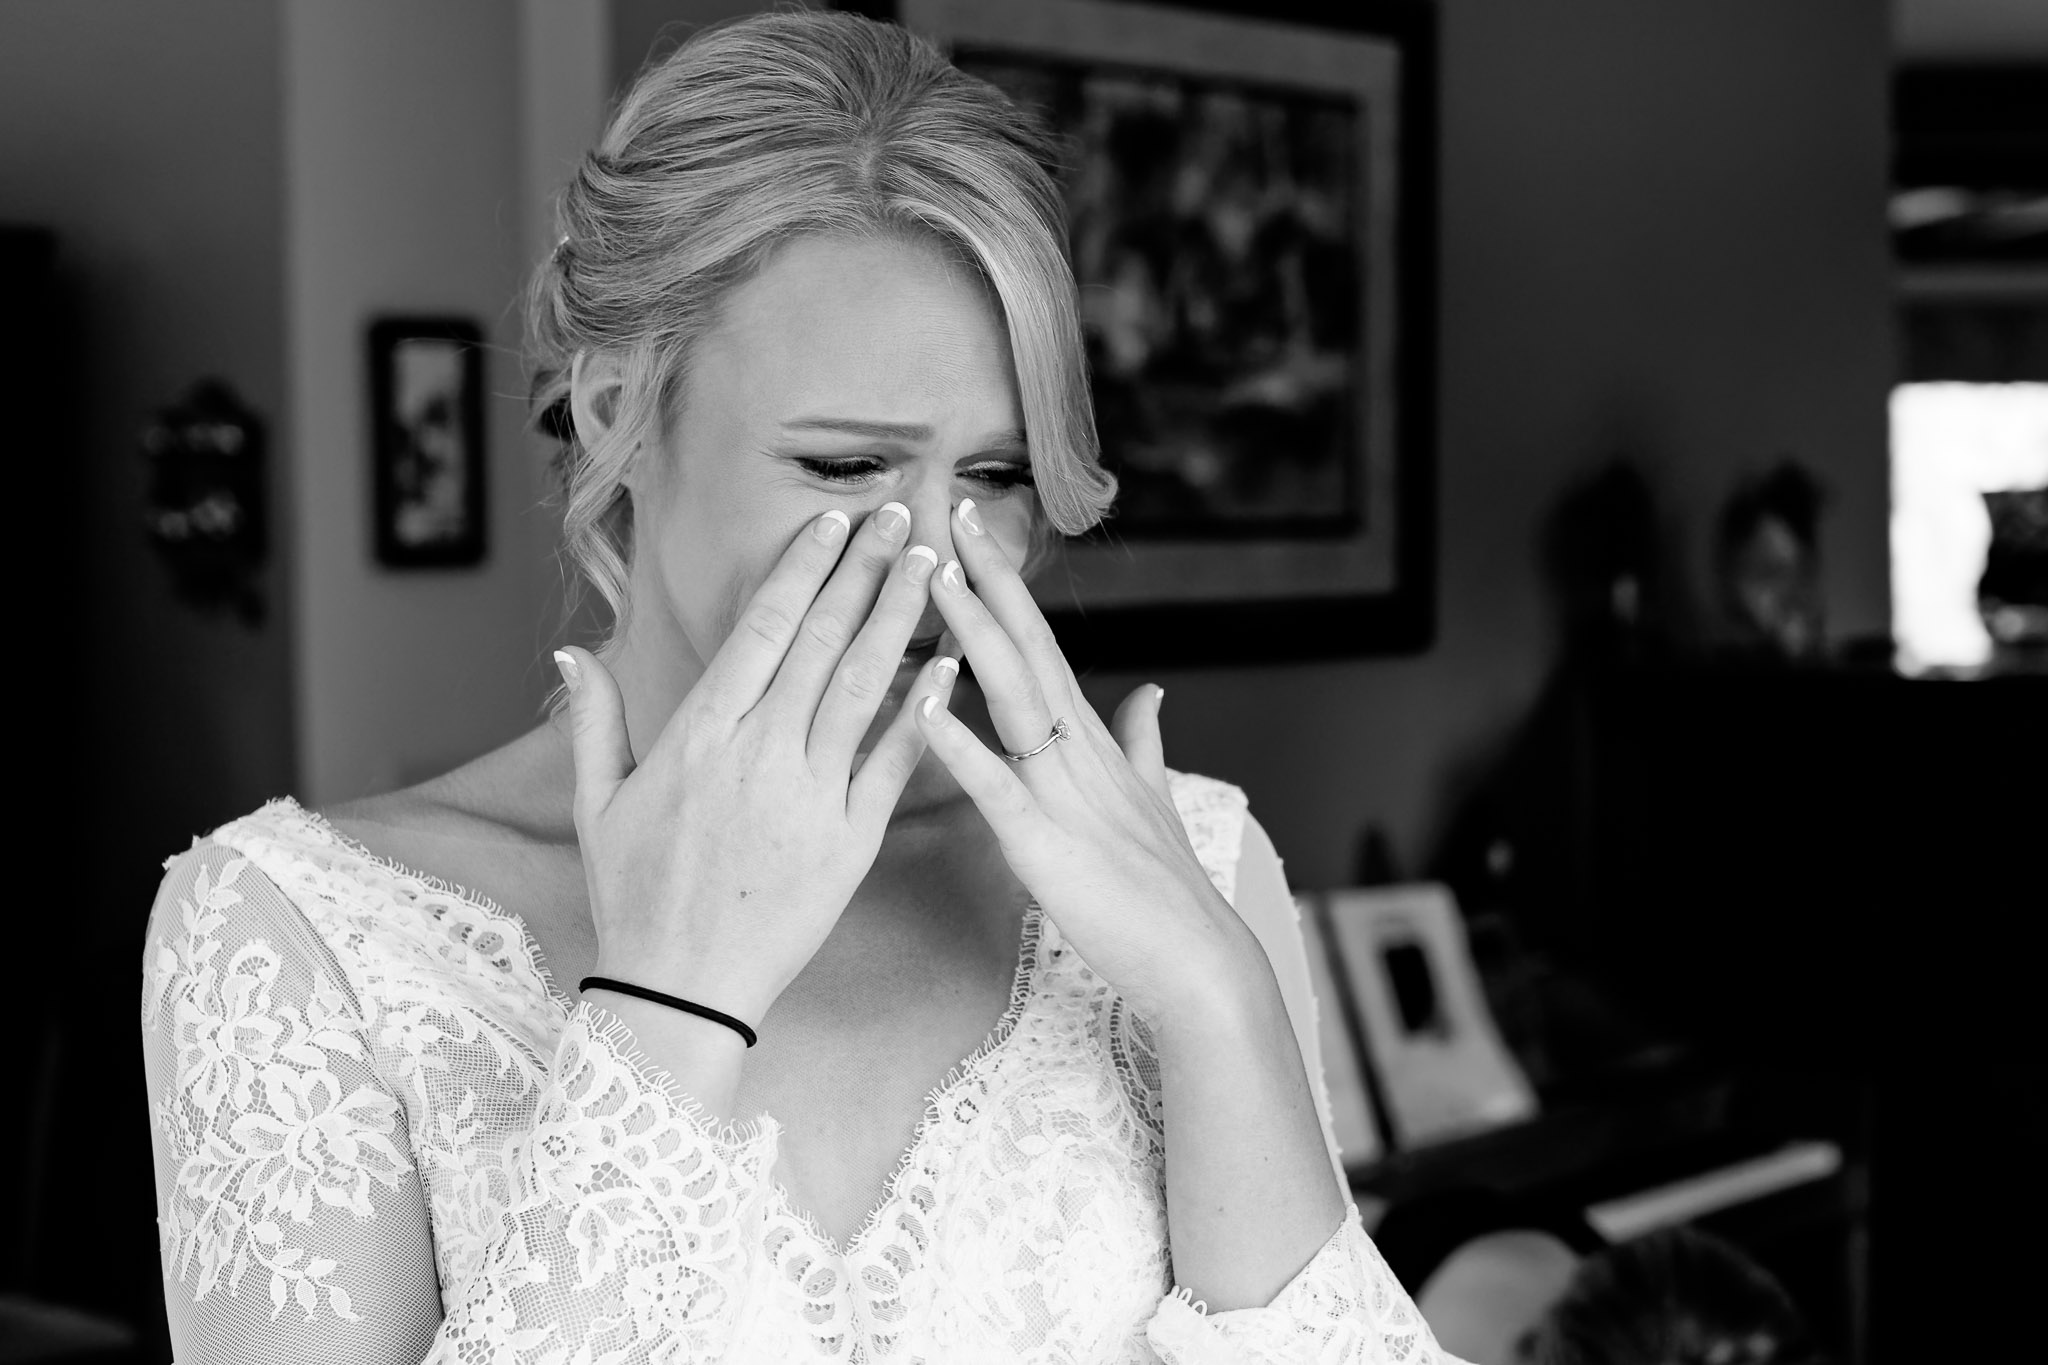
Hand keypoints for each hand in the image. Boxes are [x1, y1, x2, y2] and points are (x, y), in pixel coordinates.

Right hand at [555, 503, 954, 1026]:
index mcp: (700, 736)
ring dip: (901, 619)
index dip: (804, 568)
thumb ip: (597, 722)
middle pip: (823, 640)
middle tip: (899, 513)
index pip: (762, 628)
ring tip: (931, 565)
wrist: (682, 991)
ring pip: (864, 687)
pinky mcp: (851, 842)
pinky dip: (922, 711)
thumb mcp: (599, 806)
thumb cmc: (636, 897)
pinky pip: (893, 763)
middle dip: (864, 570)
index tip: (833, 520)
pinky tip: (948, 665)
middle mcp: (760, 754)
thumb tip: (573, 651)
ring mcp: (811, 796)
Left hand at [915, 499, 1256, 1021]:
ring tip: (939, 579)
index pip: (1041, 645)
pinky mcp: (1047, 846)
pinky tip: (926, 706)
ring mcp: (1065, 794)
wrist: (1199, 961)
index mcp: (1091, 741)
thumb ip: (1145, 742)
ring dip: (975, 636)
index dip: (1006, 586)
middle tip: (951, 511)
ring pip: (1013, 699)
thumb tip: (1152, 692)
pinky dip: (961, 746)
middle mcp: (1078, 752)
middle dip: (989, 579)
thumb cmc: (1166, 890)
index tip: (974, 530)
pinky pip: (997, 788)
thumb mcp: (1154, 800)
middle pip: (1027, 649)